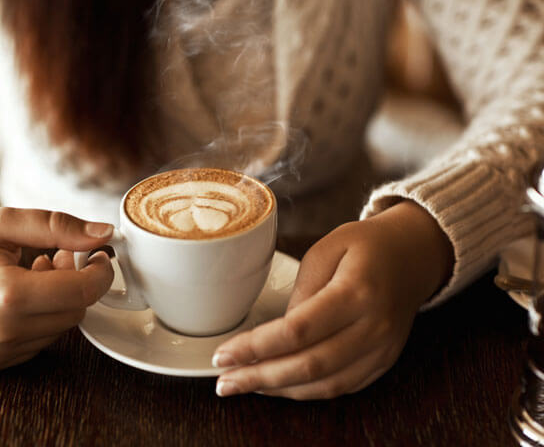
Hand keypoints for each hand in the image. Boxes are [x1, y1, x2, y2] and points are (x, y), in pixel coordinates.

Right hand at [0, 208, 114, 370]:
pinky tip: (17, 295)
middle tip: (57, 255)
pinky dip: (39, 318)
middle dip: (77, 282)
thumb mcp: (3, 221)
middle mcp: (1, 332)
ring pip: (59, 327)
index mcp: (6, 294)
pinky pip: (38, 341)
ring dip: (58, 300)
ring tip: (30, 271)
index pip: (82, 291)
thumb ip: (58, 227)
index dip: (102, 271)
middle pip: (75, 311)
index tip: (101, 253)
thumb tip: (103, 233)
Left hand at [212, 201, 453, 399]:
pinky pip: (341, 387)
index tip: (223, 353)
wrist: (413, 256)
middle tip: (224, 381)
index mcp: (357, 292)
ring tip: (242, 384)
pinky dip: (305, 391)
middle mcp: (374, 327)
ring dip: (279, 389)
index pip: (298, 331)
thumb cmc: (365, 245)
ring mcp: (382, 350)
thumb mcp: (325, 249)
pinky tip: (276, 385)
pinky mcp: (383, 362)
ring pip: (324, 384)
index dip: (256, 348)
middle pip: (309, 365)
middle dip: (259, 377)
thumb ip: (300, 291)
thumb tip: (275, 335)